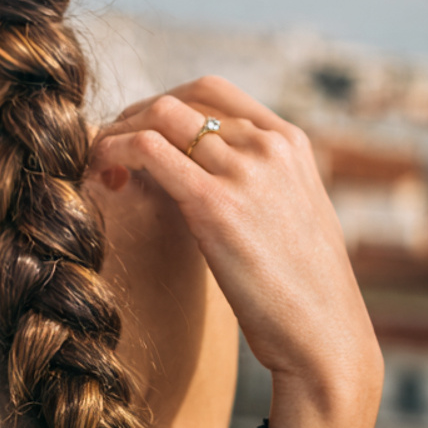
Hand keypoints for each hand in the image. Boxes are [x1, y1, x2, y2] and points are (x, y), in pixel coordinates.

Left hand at [91, 77, 382, 427]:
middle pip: (179, 99)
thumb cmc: (301, 288)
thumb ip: (257, 179)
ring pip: (157, 116)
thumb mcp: (290, 212)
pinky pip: (147, 149)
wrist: (325, 337)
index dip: (164, 104)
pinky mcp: (214, 204)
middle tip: (111, 151)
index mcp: (290, 142)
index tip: (140, 133)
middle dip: (134, 117)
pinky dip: (114, 151)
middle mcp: (268, 146)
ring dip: (118, 133)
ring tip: (101, 165)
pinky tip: (104, 176)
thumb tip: (201, 169)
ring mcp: (244, 171)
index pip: (211, 90)